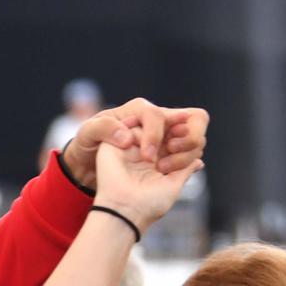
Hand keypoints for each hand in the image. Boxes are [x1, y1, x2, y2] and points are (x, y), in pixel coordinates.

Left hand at [61, 98, 208, 187]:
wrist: (91, 165)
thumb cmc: (89, 144)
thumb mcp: (87, 133)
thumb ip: (103, 129)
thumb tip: (128, 137)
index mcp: (140, 111)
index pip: (158, 115)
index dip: (154, 135)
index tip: (147, 156)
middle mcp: (161, 121)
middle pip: (196, 118)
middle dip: (187, 138)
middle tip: (165, 157)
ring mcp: (171, 137)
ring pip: (198, 139)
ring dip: (186, 155)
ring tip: (162, 169)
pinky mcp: (174, 154)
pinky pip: (195, 156)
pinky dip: (188, 164)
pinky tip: (168, 173)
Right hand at [92, 131, 202, 231]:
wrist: (124, 212)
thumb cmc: (149, 205)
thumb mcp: (174, 186)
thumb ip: (185, 169)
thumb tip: (199, 161)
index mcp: (158, 161)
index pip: (174, 139)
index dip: (186, 136)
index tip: (196, 143)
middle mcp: (143, 152)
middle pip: (162, 128)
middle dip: (176, 128)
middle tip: (182, 136)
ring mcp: (128, 148)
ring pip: (146, 123)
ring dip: (160, 129)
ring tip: (168, 146)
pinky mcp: (112, 145)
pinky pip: (127, 125)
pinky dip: (143, 129)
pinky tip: (150, 146)